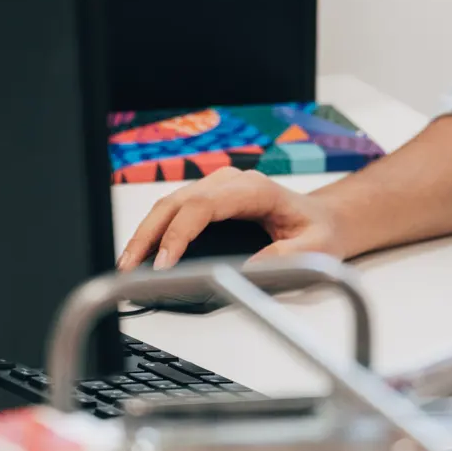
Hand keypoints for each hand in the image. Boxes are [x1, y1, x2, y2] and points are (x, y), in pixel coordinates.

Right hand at [116, 168, 346, 271]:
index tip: (162, 263)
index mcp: (255, 189)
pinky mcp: (210, 199)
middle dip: (148, 235)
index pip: (203, 206)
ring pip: (169, 204)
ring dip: (146, 233)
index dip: (178, 234)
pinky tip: (143, 252)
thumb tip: (249, 268)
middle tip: (128, 268)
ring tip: (127, 265)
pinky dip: (155, 231)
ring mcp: (218, 188)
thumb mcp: (315, 249)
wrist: (324, 219)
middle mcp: (231, 182)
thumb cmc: (319, 232)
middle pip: (177, 202)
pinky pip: (175, 211)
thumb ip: (286, 257)